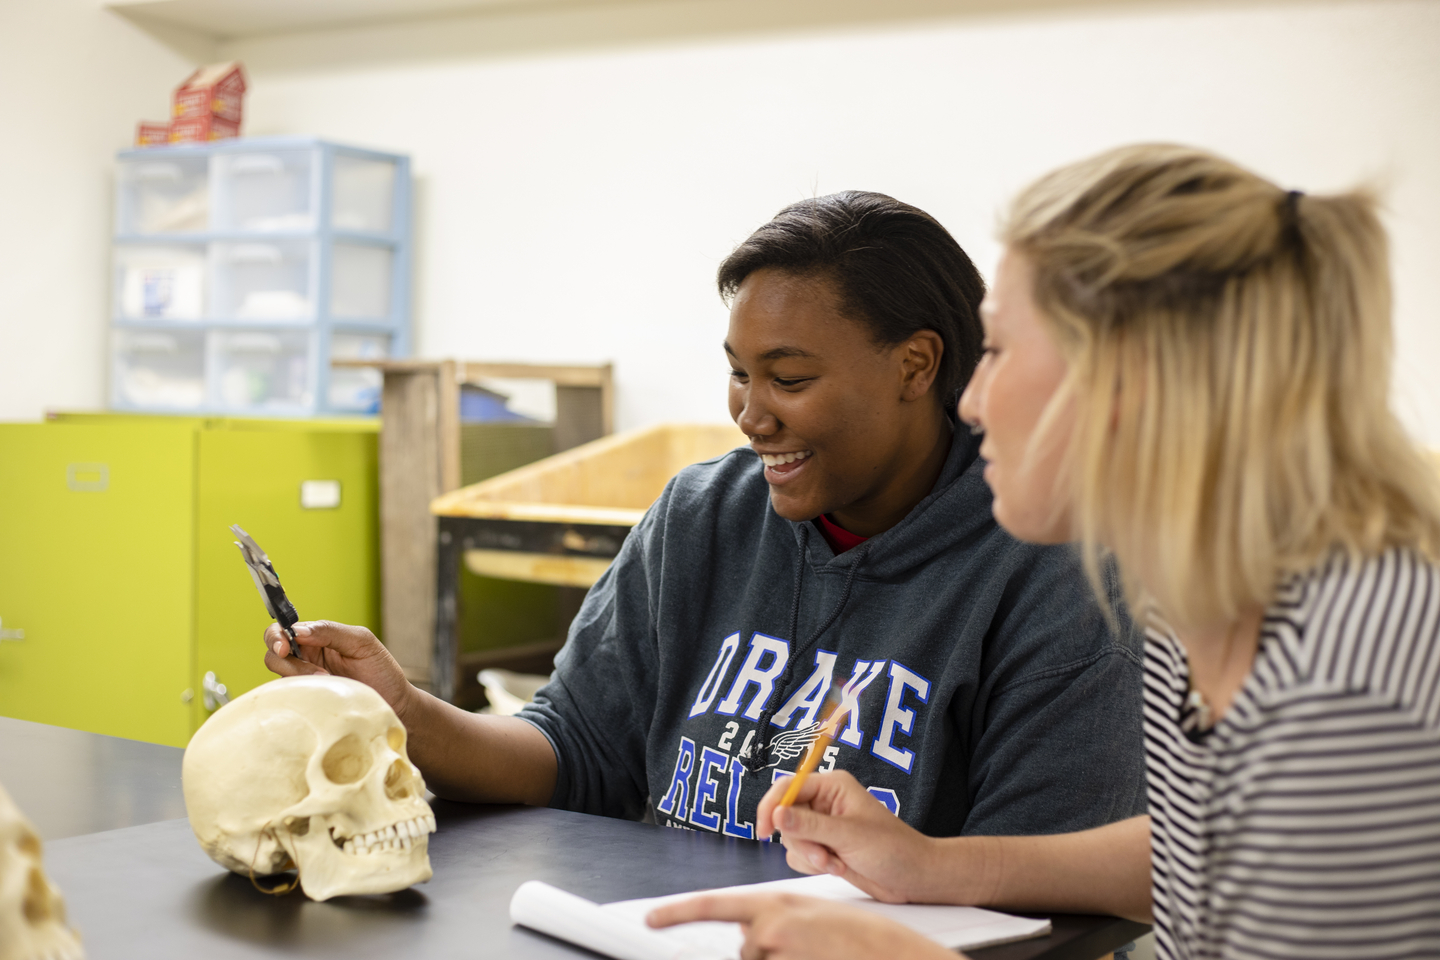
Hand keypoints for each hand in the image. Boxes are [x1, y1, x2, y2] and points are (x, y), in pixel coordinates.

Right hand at [263, 620, 415, 721]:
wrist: (394, 704)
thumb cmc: (381, 671)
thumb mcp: (361, 642)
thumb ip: (330, 631)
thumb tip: (298, 630)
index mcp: (317, 637)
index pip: (284, 629)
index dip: (278, 636)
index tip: (285, 646)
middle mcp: (306, 656)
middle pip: (274, 651)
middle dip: (283, 658)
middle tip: (311, 670)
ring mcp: (304, 679)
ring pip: (278, 673)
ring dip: (297, 676)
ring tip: (326, 680)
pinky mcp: (305, 699)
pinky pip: (286, 695)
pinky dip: (297, 693)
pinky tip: (319, 693)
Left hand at [646, 892, 958, 959]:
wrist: (896, 954)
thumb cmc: (864, 939)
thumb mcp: (815, 916)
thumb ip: (779, 919)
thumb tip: (751, 933)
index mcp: (777, 902)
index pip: (714, 904)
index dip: (678, 911)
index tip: (652, 918)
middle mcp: (770, 927)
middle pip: (746, 947)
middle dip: (768, 952)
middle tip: (809, 950)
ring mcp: (775, 952)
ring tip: (819, 956)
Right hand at [755, 771, 947, 903]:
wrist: (913, 877)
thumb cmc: (893, 849)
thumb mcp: (848, 835)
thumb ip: (809, 825)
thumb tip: (777, 814)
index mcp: (832, 786)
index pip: (787, 787)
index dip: (772, 806)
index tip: (765, 830)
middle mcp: (824, 802)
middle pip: (785, 816)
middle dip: (800, 841)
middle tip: (823, 856)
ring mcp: (823, 826)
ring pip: (790, 839)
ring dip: (809, 856)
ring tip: (836, 863)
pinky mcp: (823, 847)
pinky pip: (798, 855)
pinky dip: (812, 865)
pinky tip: (838, 867)